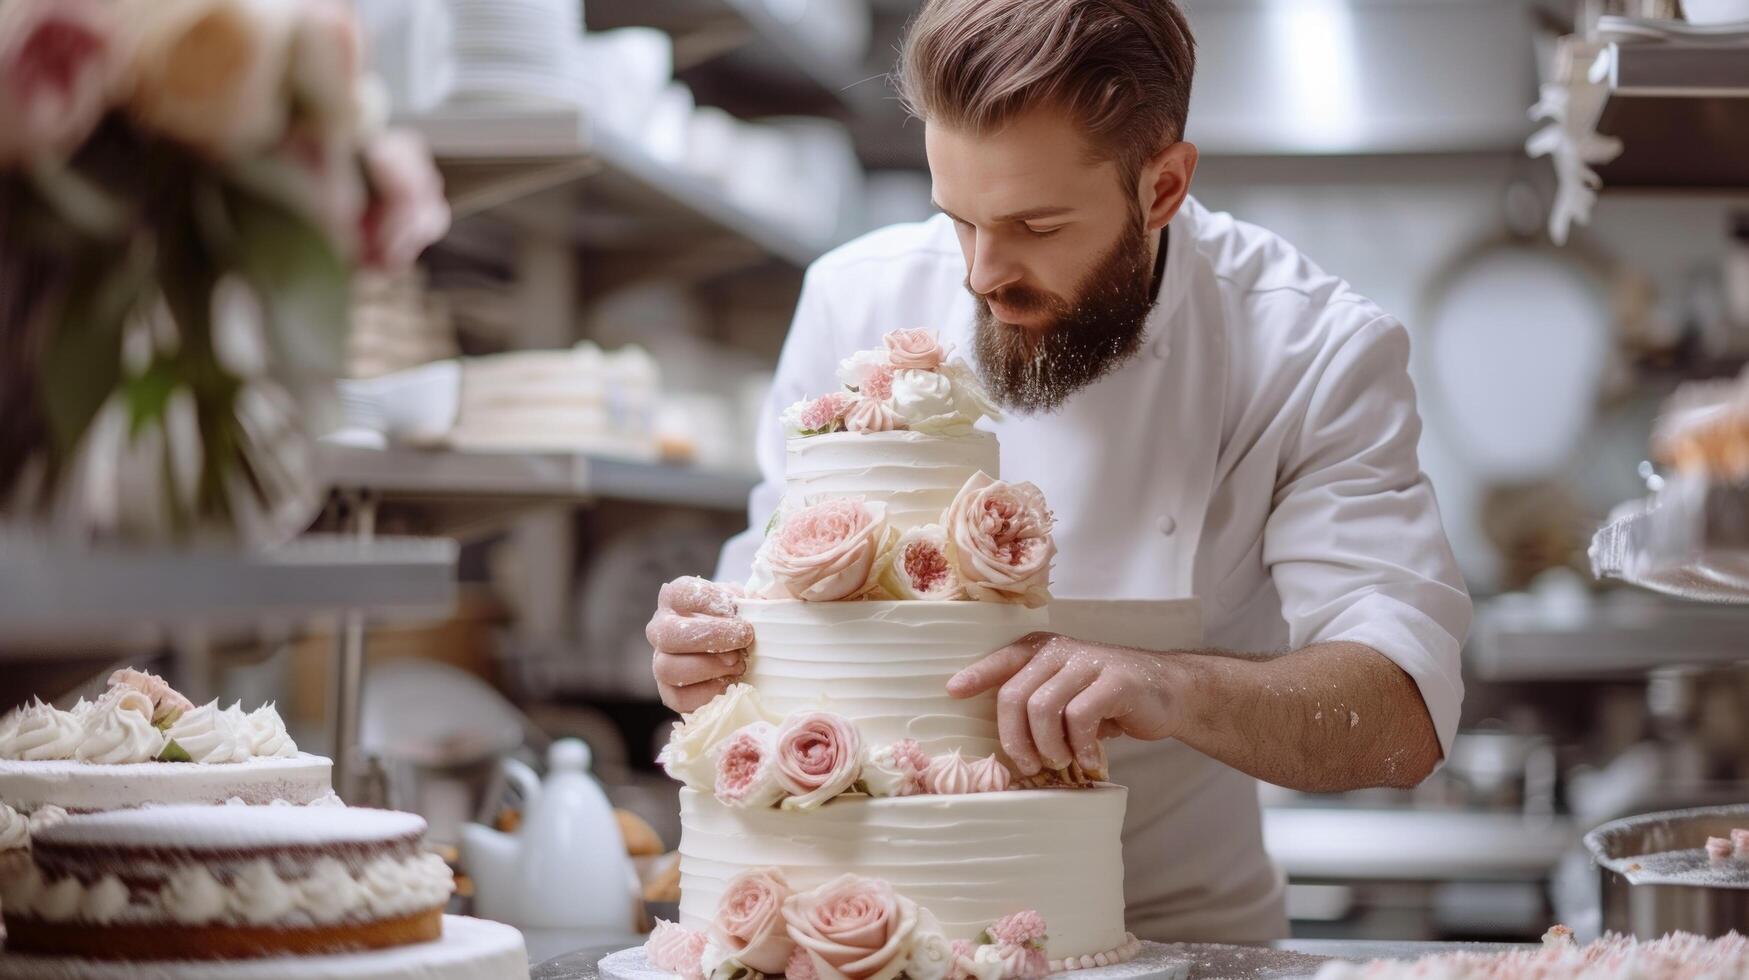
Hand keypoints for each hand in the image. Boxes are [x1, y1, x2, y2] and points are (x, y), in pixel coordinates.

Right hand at [647, 576, 752, 712]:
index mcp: (675, 600)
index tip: (736, 610)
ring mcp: (660, 662)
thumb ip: (747, 601)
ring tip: (738, 663)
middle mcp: (661, 629)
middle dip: (711, 637)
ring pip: (668, 668)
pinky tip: (730, 682)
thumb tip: (753, 605)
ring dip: (710, 666)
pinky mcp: (669, 693)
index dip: (710, 600)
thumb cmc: (741, 623)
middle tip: (743, 639)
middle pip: (669, 633)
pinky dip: (709, 692)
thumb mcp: (745, 605)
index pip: (681, 593)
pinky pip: (679, 698)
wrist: (741, 655)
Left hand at [947, 632, 1184, 776]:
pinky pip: (1080, 717)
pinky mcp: (1116, 681)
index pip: (1002, 660)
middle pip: (1015, 695)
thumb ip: (1037, 703)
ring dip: (1047, 747)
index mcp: (1043, 651)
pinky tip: (1090, 762)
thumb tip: (1002, 743)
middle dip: (1015, 738)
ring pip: (1043, 708)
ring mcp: (1089, 663)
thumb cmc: (1108, 701)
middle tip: (1028, 765)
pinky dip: (1080, 748)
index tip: (952, 692)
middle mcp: (1061, 651)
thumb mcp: (1067, 696)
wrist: (1169, 693)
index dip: (976, 674)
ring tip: (1062, 762)